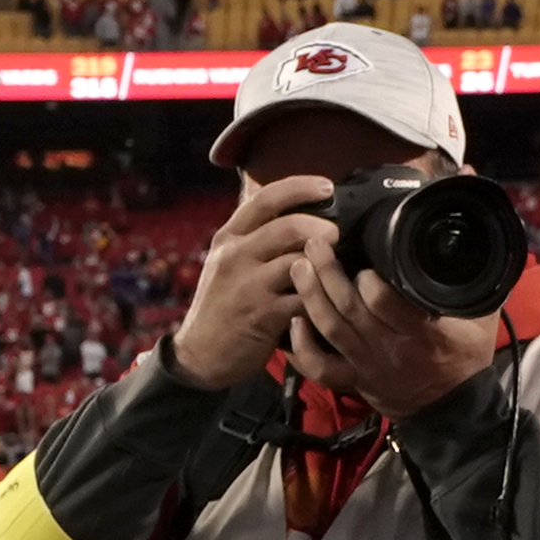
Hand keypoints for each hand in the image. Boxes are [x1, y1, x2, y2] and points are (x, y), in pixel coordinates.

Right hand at [170, 175, 337, 390]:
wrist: (200, 353)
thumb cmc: (223, 304)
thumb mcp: (228, 261)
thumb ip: (255, 237)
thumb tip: (296, 211)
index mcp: (229, 237)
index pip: (265, 199)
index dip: (300, 187)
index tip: (327, 186)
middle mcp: (235, 256)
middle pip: (287, 227)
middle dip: (321, 227)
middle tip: (339, 233)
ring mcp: (248, 286)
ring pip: (298, 263)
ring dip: (324, 264)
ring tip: (336, 268)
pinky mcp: (263, 316)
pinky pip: (303, 300)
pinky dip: (320, 298)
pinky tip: (329, 299)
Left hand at [288, 245, 503, 419]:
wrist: (454, 412)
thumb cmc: (466, 359)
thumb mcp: (481, 319)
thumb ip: (475, 284)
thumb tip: (473, 243)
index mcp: (422, 333)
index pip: (384, 301)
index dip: (367, 278)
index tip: (363, 259)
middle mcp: (389, 348)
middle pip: (349, 307)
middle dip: (327, 271)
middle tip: (315, 243)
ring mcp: (366, 365)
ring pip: (330, 328)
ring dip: (310, 295)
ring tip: (299, 266)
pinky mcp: (353, 380)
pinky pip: (319, 367)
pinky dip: (301, 347)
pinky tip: (294, 321)